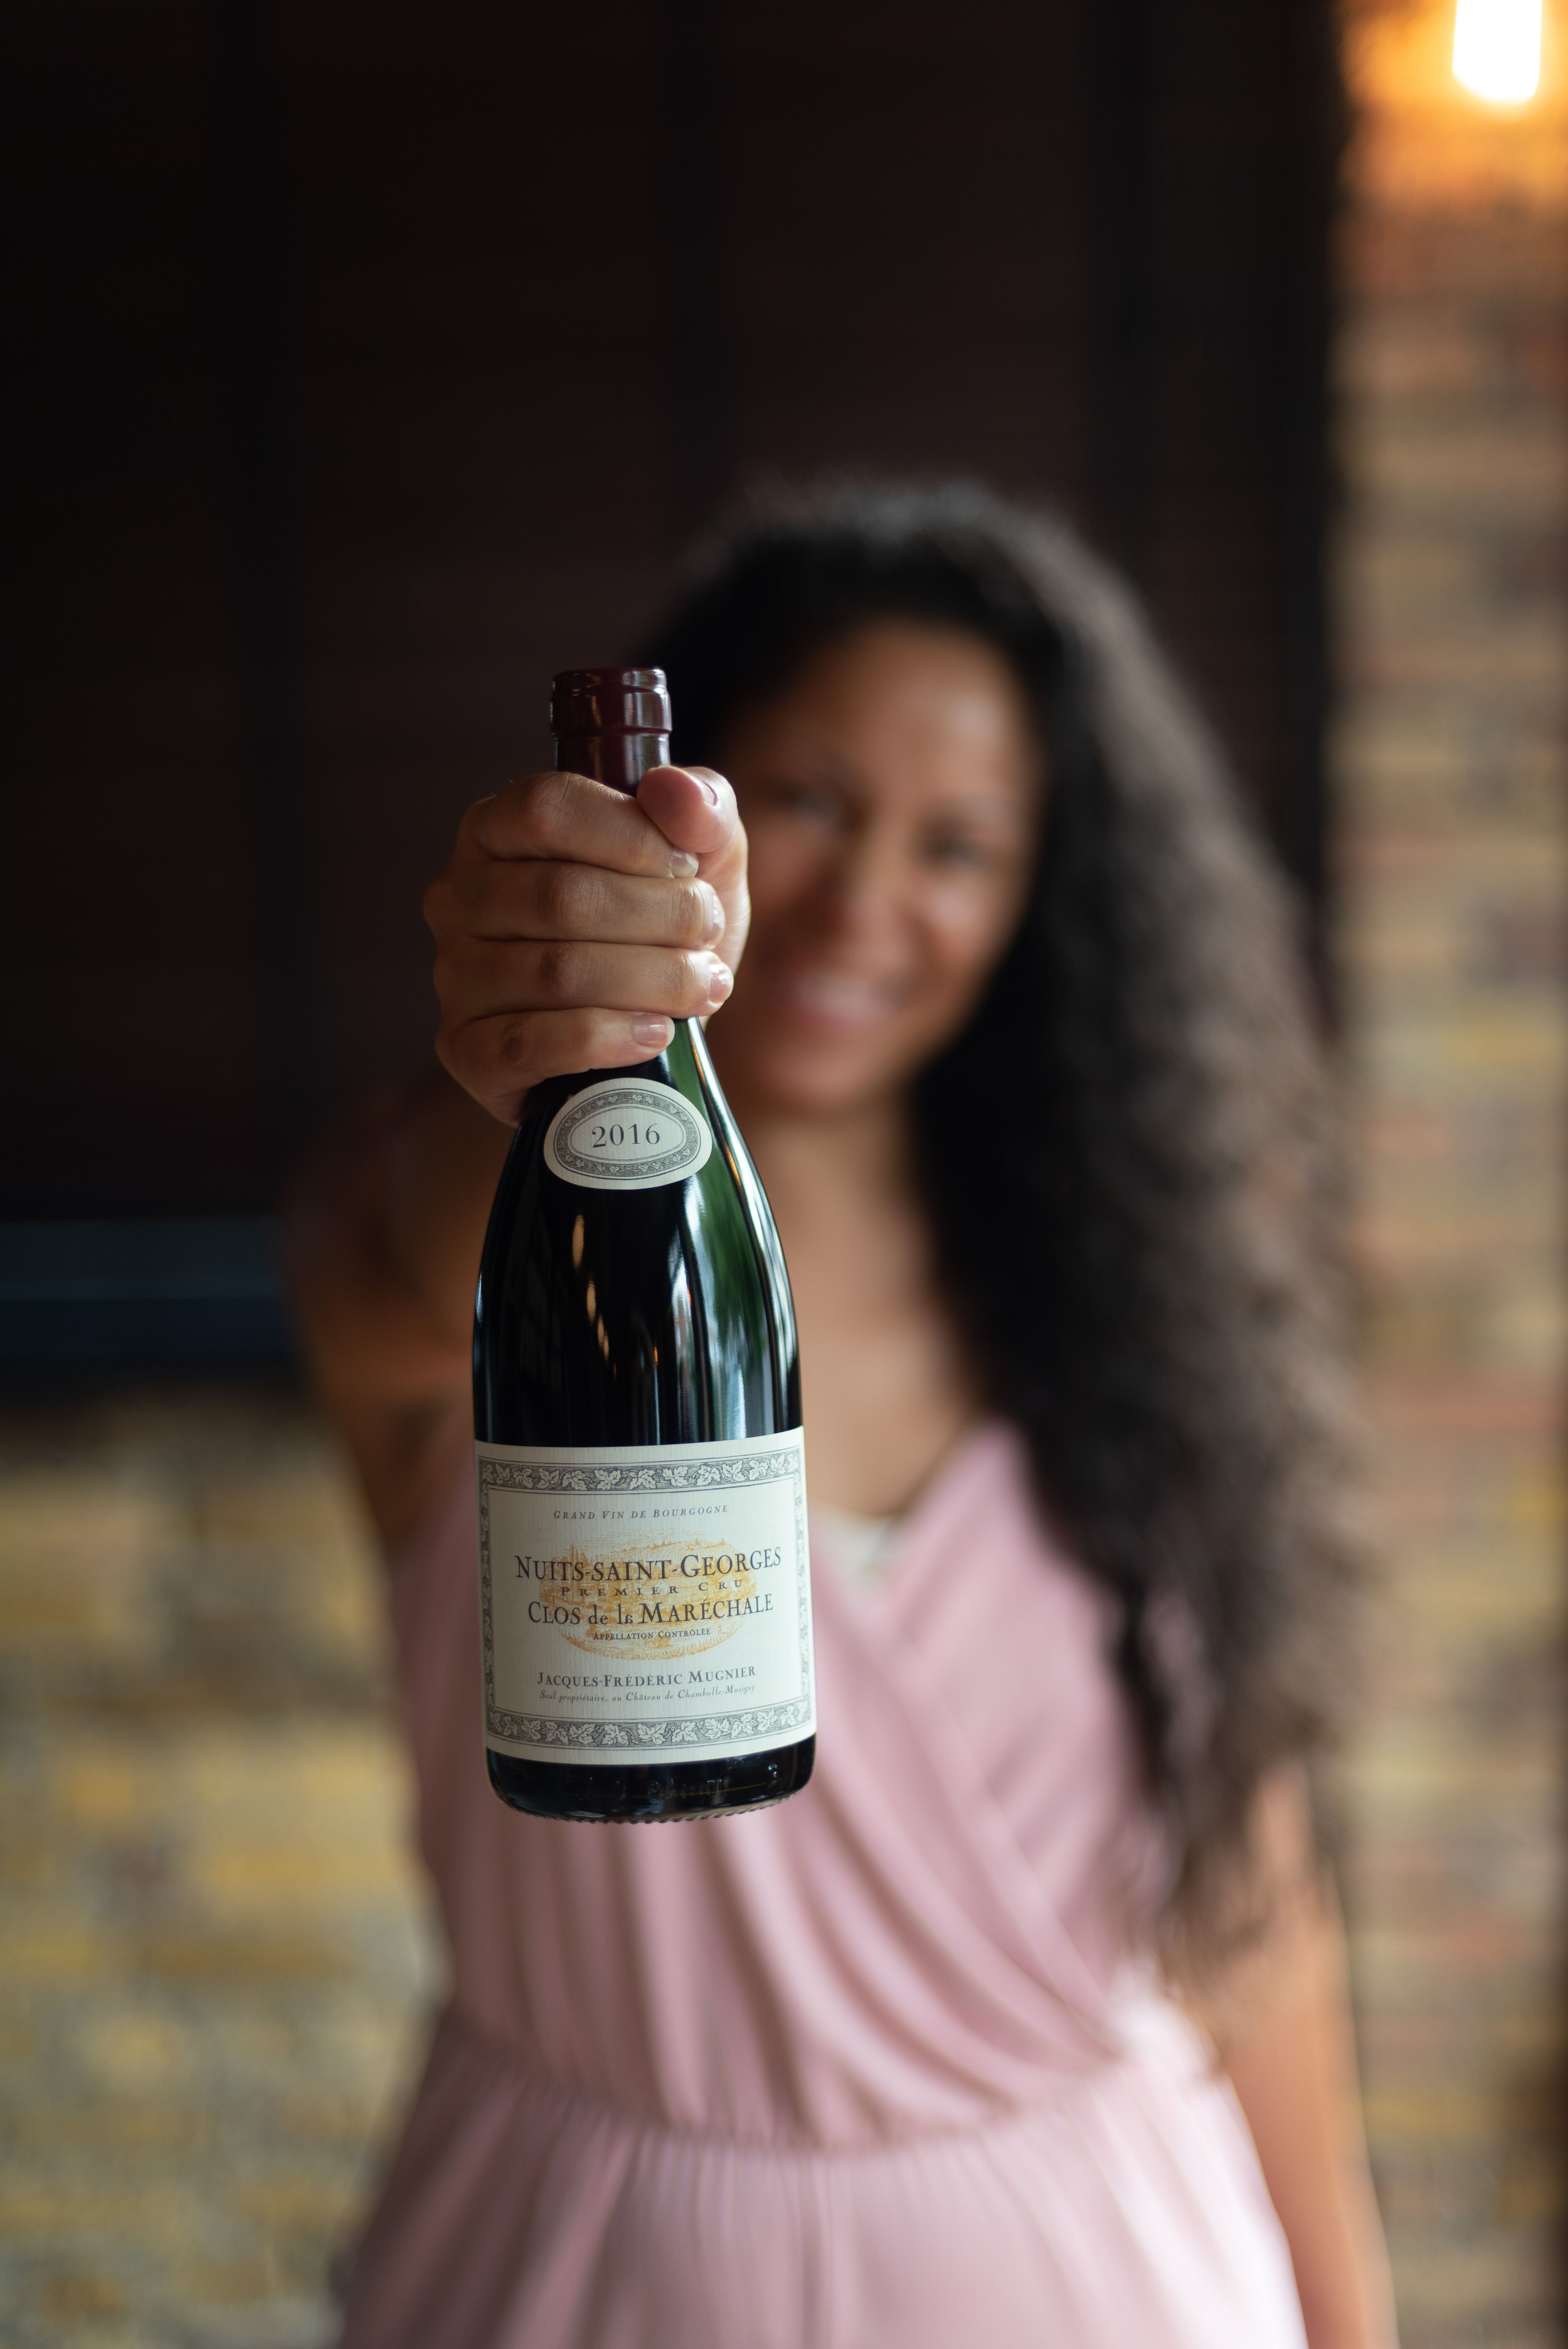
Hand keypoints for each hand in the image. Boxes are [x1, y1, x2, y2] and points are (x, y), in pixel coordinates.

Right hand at [425, 764, 748, 1124]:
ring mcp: (456, 977)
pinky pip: (531, 1044)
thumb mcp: (702, 860)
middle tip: (709, 936)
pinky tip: (656, 1033)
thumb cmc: (662, 931)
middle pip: (560, 896)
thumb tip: (674, 789)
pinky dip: (608, 1038)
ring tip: (703, 987)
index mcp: (497, 829)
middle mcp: (460, 897)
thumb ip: (701, 810)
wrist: (646, 1035)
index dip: (630, 836)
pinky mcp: (466, 1051)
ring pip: (555, 972)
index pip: (546, 809)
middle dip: (660, 917)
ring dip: (651, 980)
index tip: (689, 868)